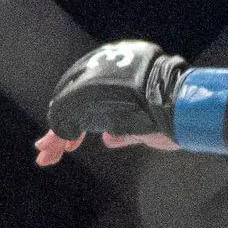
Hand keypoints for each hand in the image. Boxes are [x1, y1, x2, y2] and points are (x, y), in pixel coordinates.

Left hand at [35, 40, 227, 163]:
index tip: (70, 141)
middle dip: (61, 129)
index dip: (78, 122)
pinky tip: (49, 150)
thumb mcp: (143, 126)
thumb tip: (109, 138)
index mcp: (121, 77)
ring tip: (45, 155)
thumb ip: (124, 130)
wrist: (183, 106)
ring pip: (66, 109)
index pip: (92, 99)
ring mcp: (99, 81)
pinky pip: (66, 115)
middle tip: (46, 150)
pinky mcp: (91, 95)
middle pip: (75, 102)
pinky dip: (57, 135)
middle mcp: (106, 73)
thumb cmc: (174, 117)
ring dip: (55, 136)